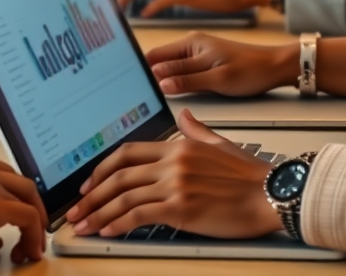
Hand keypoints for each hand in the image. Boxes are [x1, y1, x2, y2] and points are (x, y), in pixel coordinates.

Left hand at [65, 110, 280, 238]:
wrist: (270, 193)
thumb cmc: (250, 174)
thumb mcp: (219, 143)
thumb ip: (195, 130)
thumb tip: (183, 115)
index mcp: (178, 145)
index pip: (129, 152)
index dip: (103, 168)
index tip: (89, 183)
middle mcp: (172, 161)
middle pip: (119, 175)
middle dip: (92, 193)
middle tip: (76, 208)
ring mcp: (175, 184)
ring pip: (124, 196)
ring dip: (98, 211)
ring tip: (83, 225)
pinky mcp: (181, 208)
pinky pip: (139, 215)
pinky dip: (118, 223)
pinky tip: (107, 230)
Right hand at [147, 32, 296, 95]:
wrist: (275, 68)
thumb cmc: (252, 70)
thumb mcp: (218, 78)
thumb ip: (187, 79)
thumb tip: (161, 82)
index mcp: (191, 44)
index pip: (154, 55)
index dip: (139, 68)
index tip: (126, 82)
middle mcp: (191, 47)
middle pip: (159, 62)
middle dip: (147, 76)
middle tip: (132, 95)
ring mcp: (197, 56)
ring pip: (170, 69)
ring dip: (160, 80)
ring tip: (145, 95)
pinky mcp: (204, 66)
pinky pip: (181, 73)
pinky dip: (173, 82)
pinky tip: (169, 93)